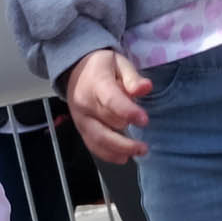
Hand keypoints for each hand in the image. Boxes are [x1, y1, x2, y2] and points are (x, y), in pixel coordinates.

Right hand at [64, 49, 153, 164]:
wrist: (76, 70)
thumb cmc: (102, 66)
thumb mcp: (119, 63)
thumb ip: (132, 77)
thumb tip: (145, 88)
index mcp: (96, 84)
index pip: (111, 101)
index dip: (128, 112)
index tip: (144, 120)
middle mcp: (85, 104)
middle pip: (106, 125)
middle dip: (126, 135)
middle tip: (145, 144)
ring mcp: (80, 118)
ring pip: (98, 139)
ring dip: (119, 149)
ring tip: (139, 152)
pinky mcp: (80, 128)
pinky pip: (92, 145)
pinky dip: (108, 154)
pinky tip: (124, 157)